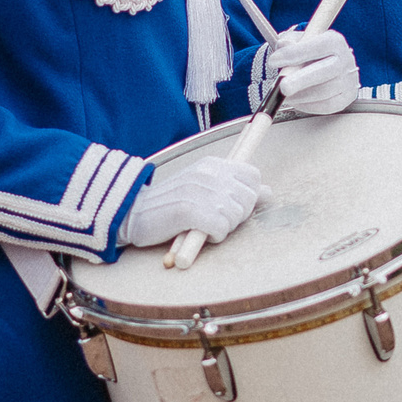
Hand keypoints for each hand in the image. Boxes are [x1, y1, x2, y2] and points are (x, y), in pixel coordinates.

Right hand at [120, 154, 264, 247]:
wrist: (133, 212)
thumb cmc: (169, 205)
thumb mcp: (204, 189)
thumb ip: (234, 188)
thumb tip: (268, 193)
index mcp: (212, 165)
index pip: (253, 176)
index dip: (248, 196)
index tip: (230, 206)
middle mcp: (209, 173)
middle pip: (249, 199)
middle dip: (236, 216)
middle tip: (213, 219)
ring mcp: (201, 191)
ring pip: (236, 216)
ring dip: (223, 228)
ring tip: (202, 225)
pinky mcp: (192, 210)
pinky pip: (221, 229)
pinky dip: (213, 236)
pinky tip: (199, 233)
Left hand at [267, 27, 357, 115]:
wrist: (327, 65)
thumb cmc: (311, 53)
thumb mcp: (299, 41)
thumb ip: (289, 41)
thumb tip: (283, 44)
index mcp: (334, 41)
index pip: (317, 46)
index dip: (294, 53)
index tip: (273, 61)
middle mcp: (345, 59)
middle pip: (325, 71)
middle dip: (300, 80)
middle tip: (282, 87)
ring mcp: (349, 79)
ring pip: (325, 91)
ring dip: (301, 96)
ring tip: (284, 95)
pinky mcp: (347, 97)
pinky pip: (328, 106)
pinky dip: (309, 106)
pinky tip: (297, 101)